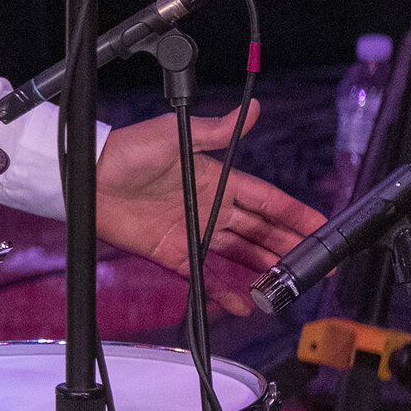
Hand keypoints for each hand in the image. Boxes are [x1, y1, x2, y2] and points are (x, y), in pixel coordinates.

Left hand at [95, 103, 326, 317]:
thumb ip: (216, 130)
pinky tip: (242, 301)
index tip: (321, 228)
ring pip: (237, 256)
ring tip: (284, 289)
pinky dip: (223, 289)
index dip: (295, 214)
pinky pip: (204, 274)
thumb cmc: (127, 150)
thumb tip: (251, 110)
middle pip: (259, 232)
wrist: (89, 177)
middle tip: (314, 267)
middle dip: (288, 249)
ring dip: (261, 271)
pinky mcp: (172, 252)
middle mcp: (210, 208)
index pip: (267, 200)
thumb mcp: (176, 134)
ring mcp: (192, 231)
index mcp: (219, 180)